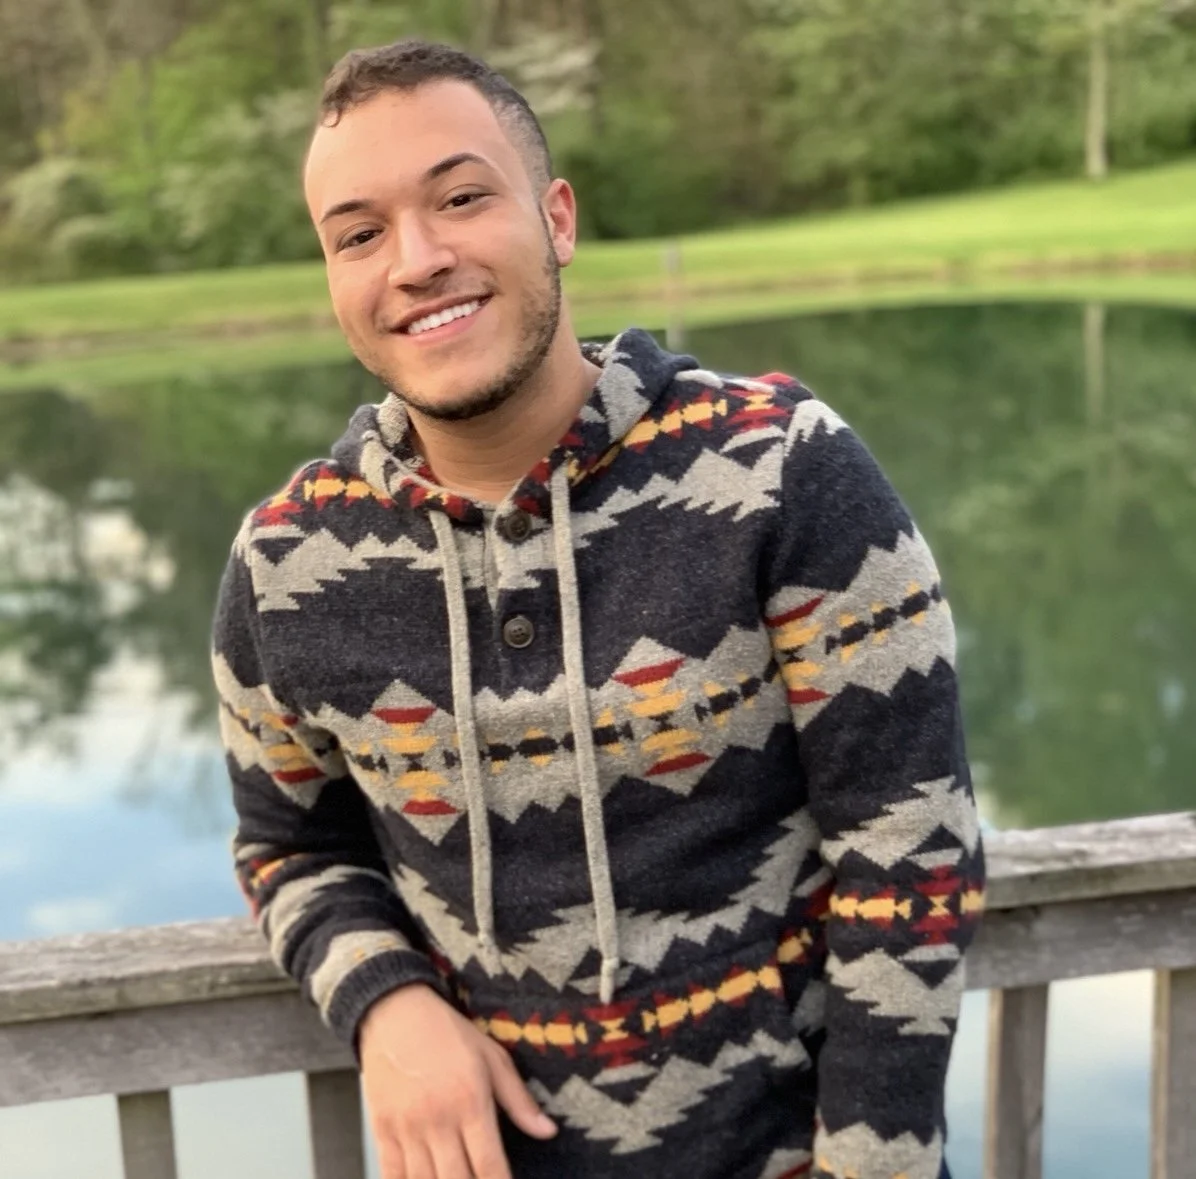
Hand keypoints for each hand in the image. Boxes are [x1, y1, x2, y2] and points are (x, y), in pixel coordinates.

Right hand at [359, 983, 557, 1177]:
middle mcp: (438, 1119)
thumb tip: (548, 1131)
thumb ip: (519, 1100)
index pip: (490, 1165)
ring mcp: (407, 1127)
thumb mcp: (491, 1057)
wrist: (394, 1011)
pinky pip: (391, 1175)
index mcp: (470, 1101)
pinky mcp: (381, 1130)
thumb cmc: (447, 1033)